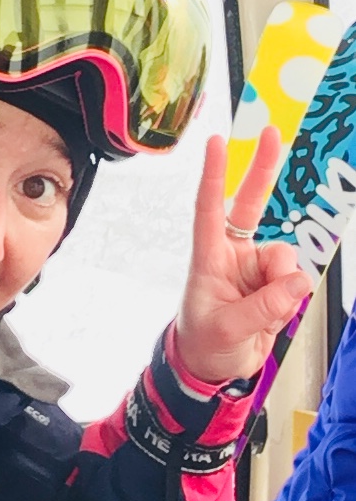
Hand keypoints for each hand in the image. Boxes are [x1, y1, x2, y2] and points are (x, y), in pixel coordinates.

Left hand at [174, 126, 312, 383]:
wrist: (212, 367)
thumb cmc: (204, 342)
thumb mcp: (227, 330)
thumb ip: (262, 307)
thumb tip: (295, 282)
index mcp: (208, 257)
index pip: (209, 209)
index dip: (214, 176)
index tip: (217, 143)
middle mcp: (233, 255)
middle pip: (250, 205)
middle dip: (262, 169)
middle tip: (273, 134)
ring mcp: (255, 268)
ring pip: (287, 259)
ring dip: (284, 288)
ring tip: (263, 314)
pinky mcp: (274, 284)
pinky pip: (296, 284)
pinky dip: (291, 302)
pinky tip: (272, 317)